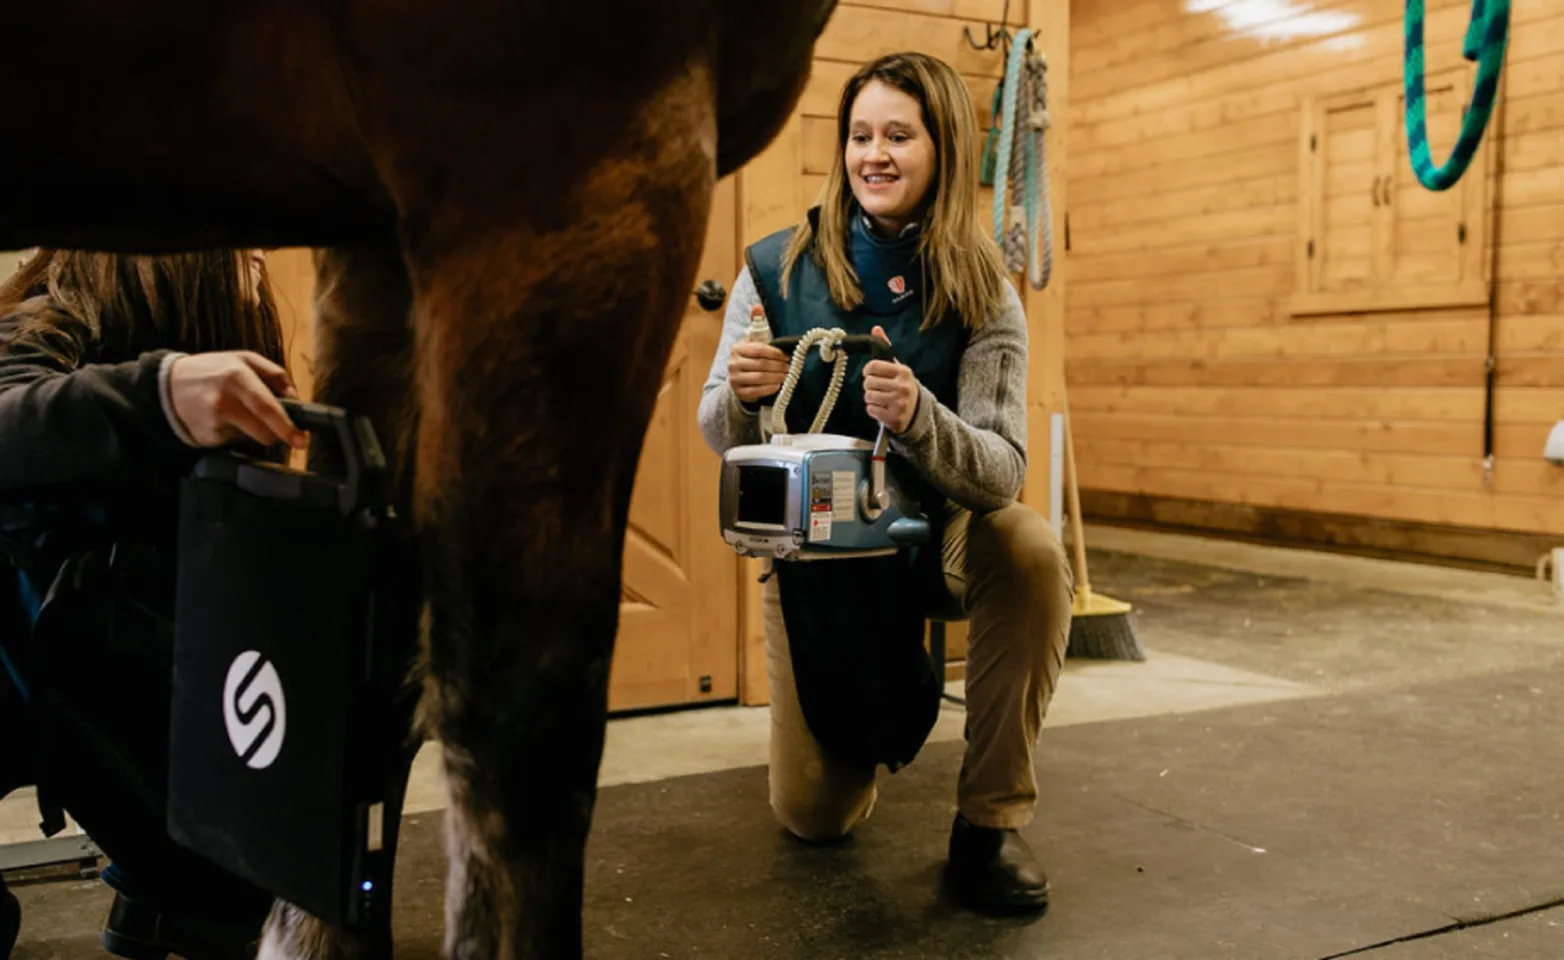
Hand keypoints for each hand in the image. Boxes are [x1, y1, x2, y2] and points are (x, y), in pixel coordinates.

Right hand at [168, 351, 307, 448]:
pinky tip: (224, 420)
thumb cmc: (214, 370)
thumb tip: (296, 398)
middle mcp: (224, 401)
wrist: (168, 385)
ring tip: (243, 415)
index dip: (286, 426)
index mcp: (237, 377)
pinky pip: (235, 441)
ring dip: (258, 432)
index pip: (267, 407)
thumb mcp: (244, 359)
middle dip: (281, 437)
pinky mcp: (206, 437)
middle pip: (263, 431)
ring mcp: (213, 421)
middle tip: (293, 439)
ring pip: (252, 439)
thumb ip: (275, 374)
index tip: (302, 439)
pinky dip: (237, 434)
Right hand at [728, 339, 788, 403]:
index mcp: (737, 349)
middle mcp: (733, 363)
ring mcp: (735, 379)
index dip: (775, 353)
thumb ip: (765, 347)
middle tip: (787, 367)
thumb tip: (785, 351)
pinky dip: (768, 389)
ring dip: (775, 377)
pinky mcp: (739, 392)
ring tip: (784, 376)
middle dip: (777, 366)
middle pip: (760, 364)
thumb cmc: (750, 360)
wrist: (738, 377)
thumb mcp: (753, 348)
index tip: (786, 357)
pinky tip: (777, 386)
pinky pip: (755, 391)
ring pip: (759, 377)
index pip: (759, 349)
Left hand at [863, 325, 918, 433]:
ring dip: (870, 398)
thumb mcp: (896, 366)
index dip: (868, 370)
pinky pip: (871, 410)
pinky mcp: (894, 417)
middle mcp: (903, 387)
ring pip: (868, 396)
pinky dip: (873, 409)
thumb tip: (876, 328)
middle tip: (877, 387)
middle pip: (868, 382)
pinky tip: (882, 408)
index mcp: (903, 371)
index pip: (873, 366)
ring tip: (880, 397)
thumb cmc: (901, 386)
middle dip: (869, 385)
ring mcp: (899, 403)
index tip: (870, 373)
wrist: (916, 411)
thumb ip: (885, 347)